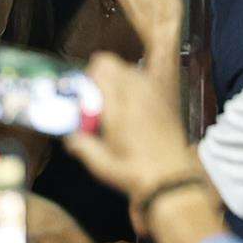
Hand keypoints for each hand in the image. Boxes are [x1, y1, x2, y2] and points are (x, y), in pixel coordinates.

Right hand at [64, 53, 207, 204]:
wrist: (171, 177)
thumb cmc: (133, 173)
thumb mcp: (101, 164)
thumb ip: (82, 146)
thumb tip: (70, 137)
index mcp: (119, 106)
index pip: (104, 67)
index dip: (90, 75)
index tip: (84, 92)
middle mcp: (138, 94)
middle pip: (116, 65)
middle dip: (103, 77)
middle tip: (97, 101)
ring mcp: (155, 94)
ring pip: (133, 70)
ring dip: (120, 80)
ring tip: (115, 105)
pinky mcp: (166, 99)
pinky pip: (147, 80)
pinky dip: (136, 86)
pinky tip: (133, 109)